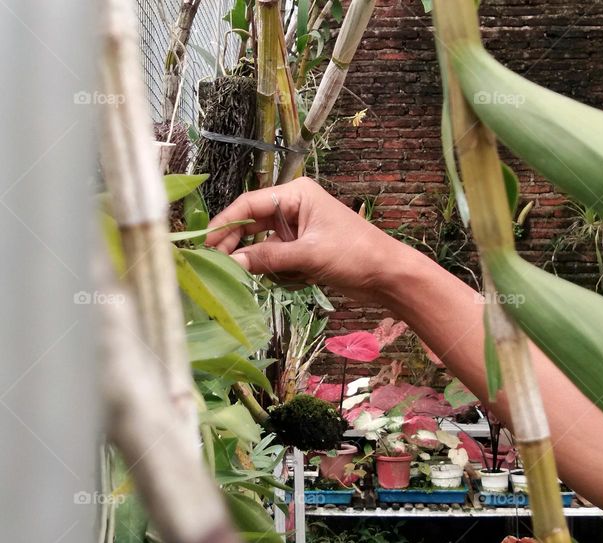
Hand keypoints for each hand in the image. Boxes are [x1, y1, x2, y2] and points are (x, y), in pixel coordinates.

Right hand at [205, 177, 400, 301]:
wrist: (389, 276)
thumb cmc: (355, 255)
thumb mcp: (308, 255)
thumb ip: (268, 258)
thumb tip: (231, 263)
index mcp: (296, 194)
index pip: (249, 204)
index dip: (225, 224)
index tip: (206, 245)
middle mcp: (295, 207)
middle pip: (252, 224)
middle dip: (239, 246)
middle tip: (218, 267)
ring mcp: (300, 230)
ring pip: (264, 246)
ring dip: (262, 262)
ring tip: (255, 277)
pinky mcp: (305, 250)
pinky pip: (278, 259)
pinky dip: (279, 271)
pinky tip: (292, 280)